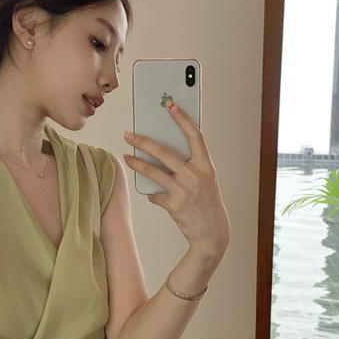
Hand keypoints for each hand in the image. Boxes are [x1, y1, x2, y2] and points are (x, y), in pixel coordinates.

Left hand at [123, 103, 230, 257]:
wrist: (212, 233)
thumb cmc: (207, 202)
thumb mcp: (205, 179)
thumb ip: (190, 165)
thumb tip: (163, 150)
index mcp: (206, 166)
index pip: (195, 136)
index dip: (183, 119)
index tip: (170, 105)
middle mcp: (195, 176)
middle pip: (164, 152)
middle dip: (143, 142)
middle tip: (129, 135)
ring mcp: (184, 190)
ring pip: (153, 171)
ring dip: (136, 163)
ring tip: (127, 157)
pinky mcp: (173, 205)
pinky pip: (155, 193)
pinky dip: (151, 192)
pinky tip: (151, 191)